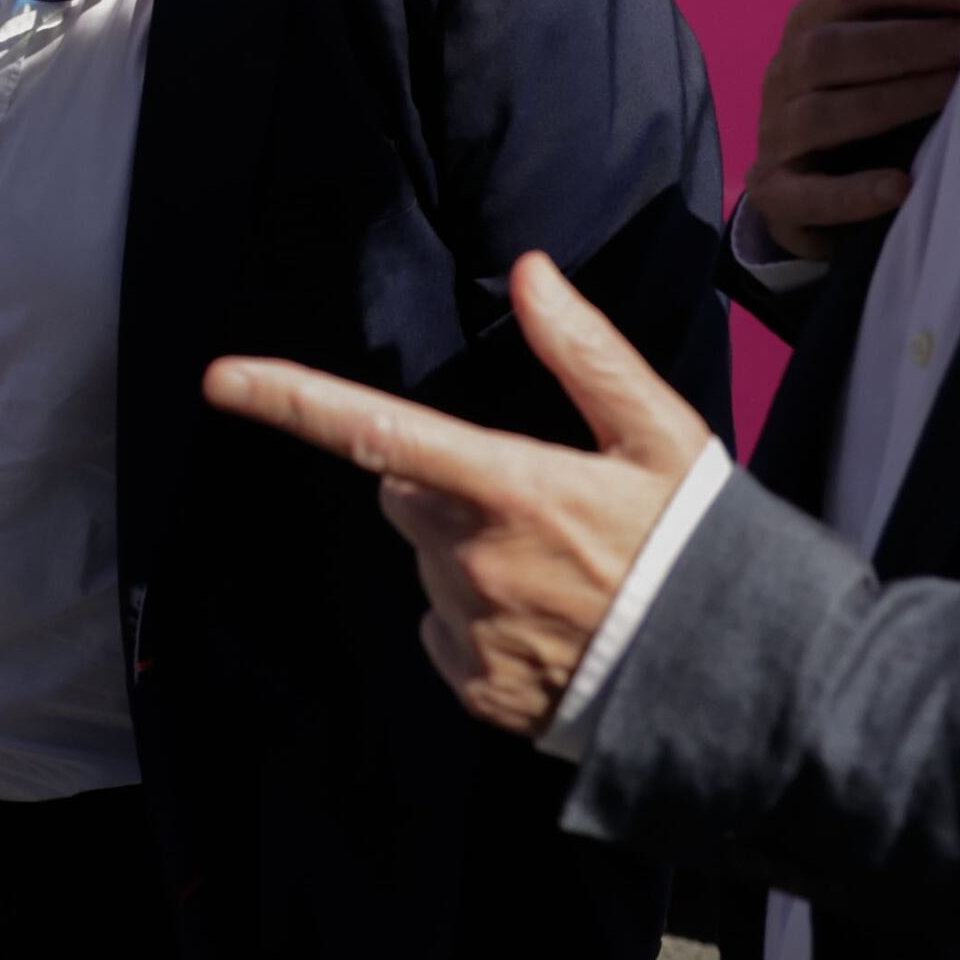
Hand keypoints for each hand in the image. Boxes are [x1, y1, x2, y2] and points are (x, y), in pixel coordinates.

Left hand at [204, 250, 714, 735]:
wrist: (736, 679)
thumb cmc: (698, 545)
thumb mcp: (661, 436)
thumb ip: (587, 354)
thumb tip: (532, 272)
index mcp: (513, 488)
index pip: (381, 432)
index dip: (294, 401)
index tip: (222, 380)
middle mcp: (477, 561)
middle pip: (404, 496)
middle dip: (441, 487)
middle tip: (532, 501)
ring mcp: (473, 631)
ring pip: (427, 565)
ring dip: (467, 555)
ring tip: (560, 571)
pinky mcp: (477, 687)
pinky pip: (444, 633)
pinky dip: (479, 622)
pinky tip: (548, 623)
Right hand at [750, 0, 959, 247]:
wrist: (806, 200)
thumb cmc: (864, 117)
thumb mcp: (882, 66)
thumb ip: (919, 35)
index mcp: (810, 27)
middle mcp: (784, 75)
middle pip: (828, 47)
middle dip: (910, 43)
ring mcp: (775, 135)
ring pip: (819, 114)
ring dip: (893, 101)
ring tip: (954, 98)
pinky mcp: (777, 196)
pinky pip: (809, 195)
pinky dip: (854, 191)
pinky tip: (900, 186)